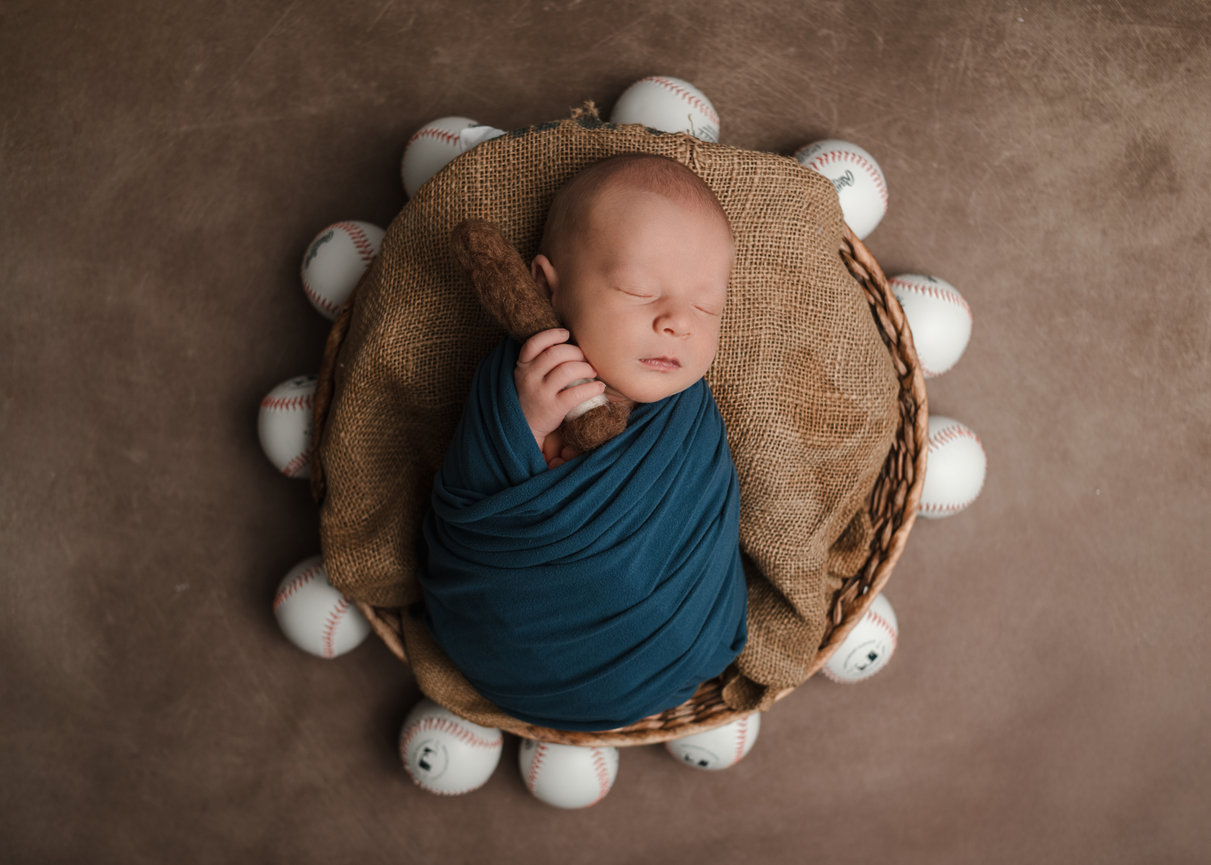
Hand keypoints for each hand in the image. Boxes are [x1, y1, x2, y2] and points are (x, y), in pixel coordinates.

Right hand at [514, 328, 605, 452]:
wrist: (526, 427)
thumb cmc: (533, 395)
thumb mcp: (529, 376)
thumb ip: (541, 360)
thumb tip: (570, 341)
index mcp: (523, 366)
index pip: (534, 343)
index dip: (552, 335)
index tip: (567, 334)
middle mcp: (529, 377)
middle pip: (556, 353)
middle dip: (576, 352)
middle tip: (586, 358)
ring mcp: (540, 393)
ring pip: (567, 370)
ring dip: (586, 368)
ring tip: (593, 372)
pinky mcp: (553, 408)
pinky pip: (576, 393)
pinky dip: (592, 388)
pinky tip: (599, 387)